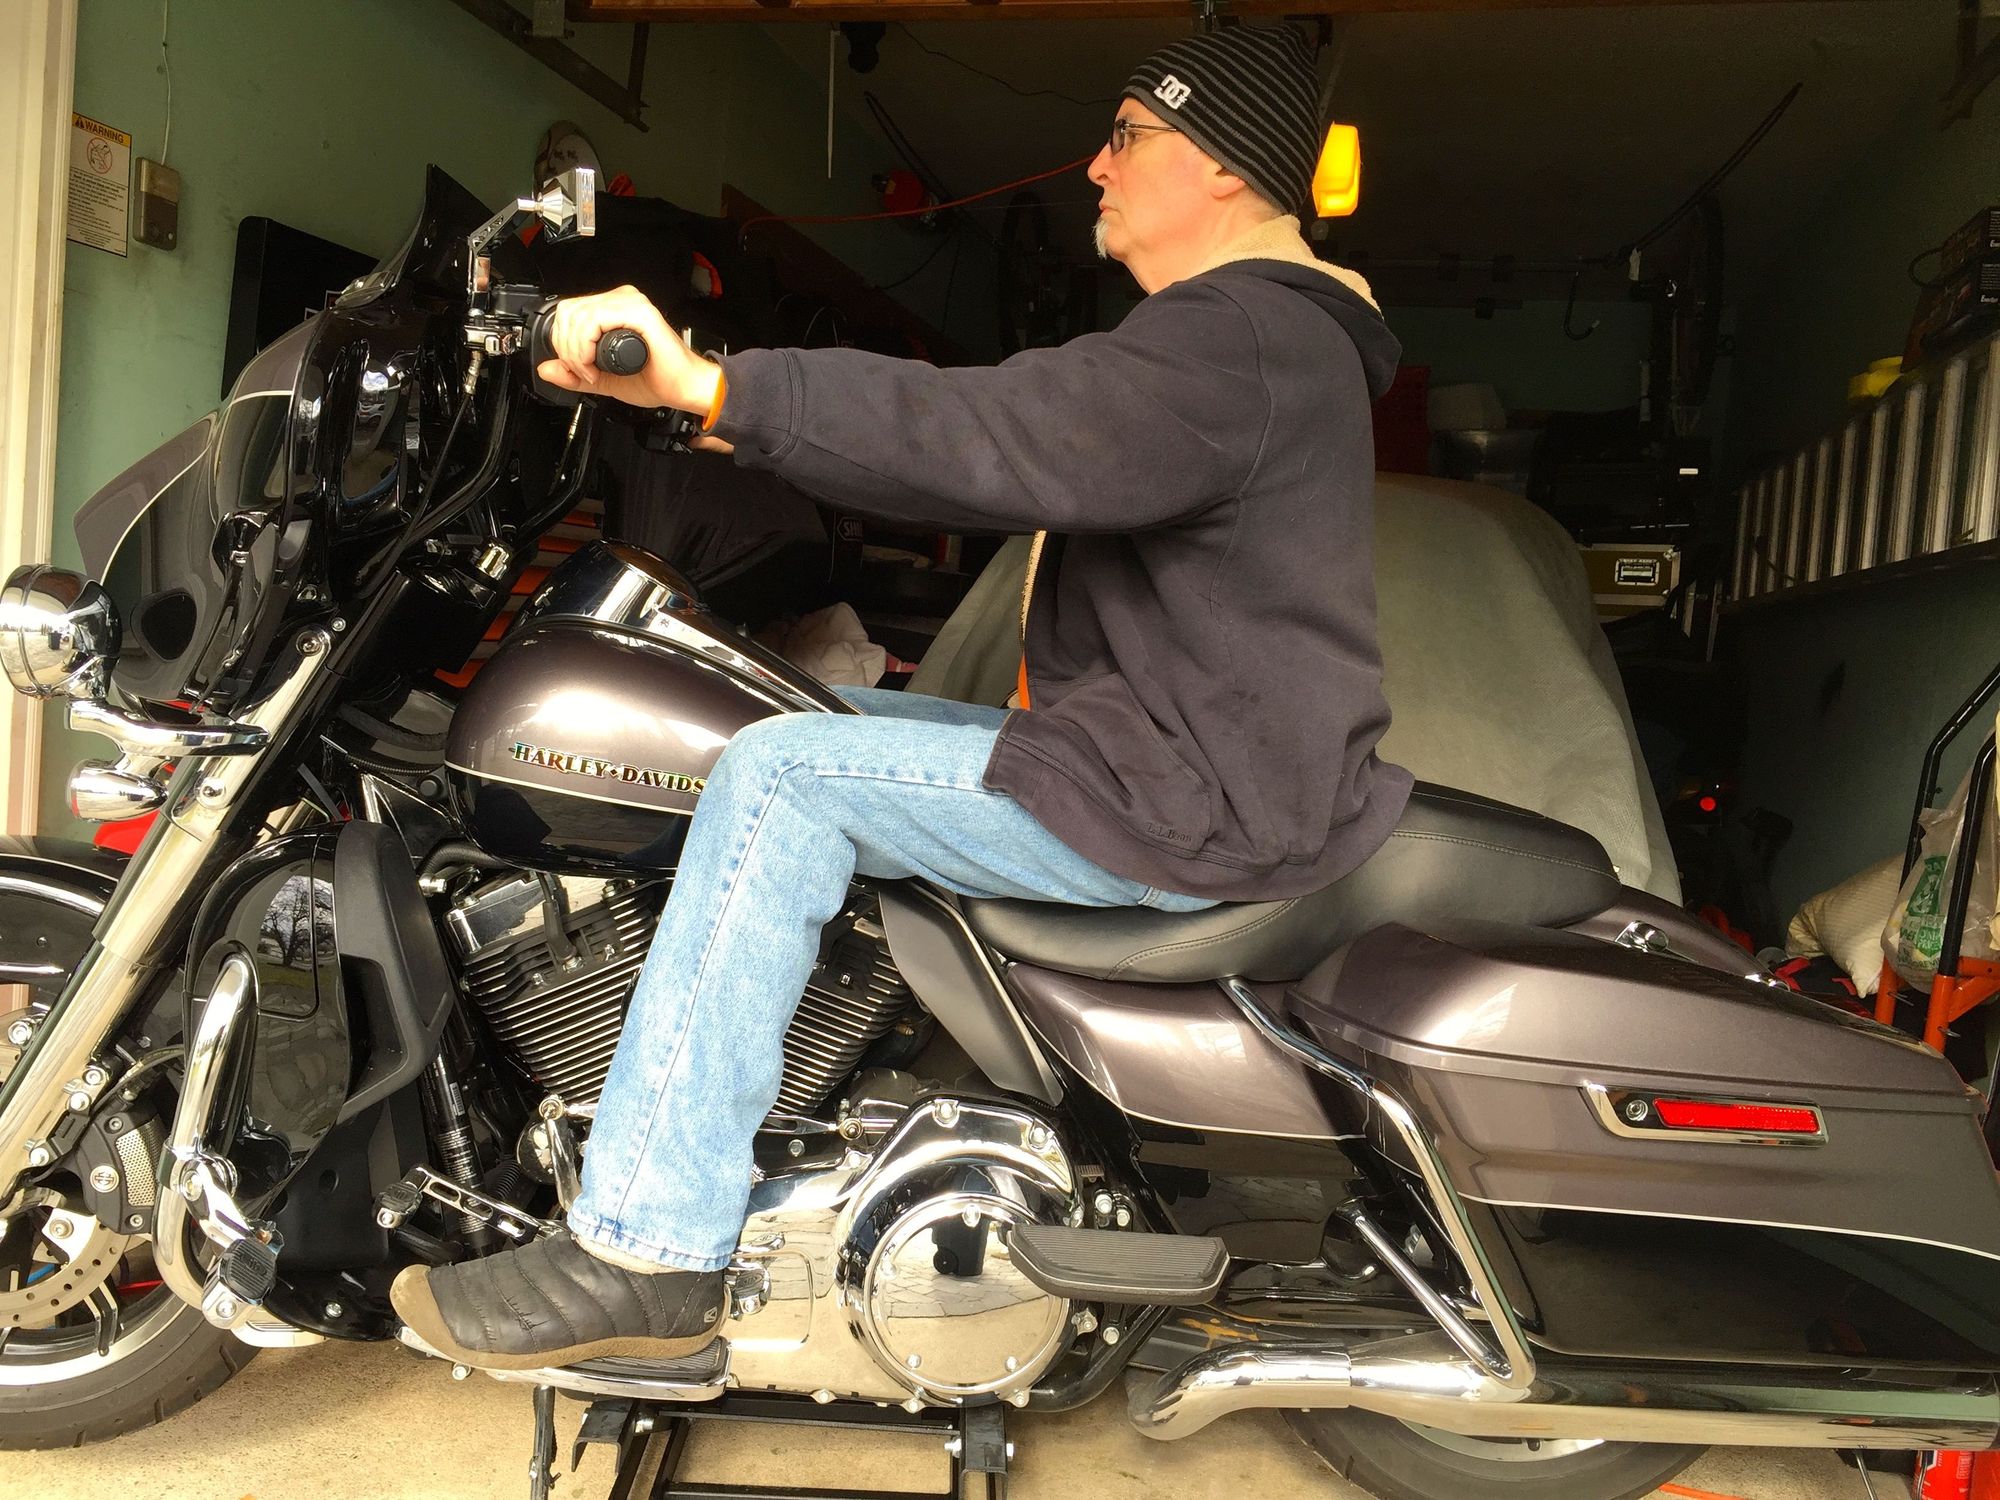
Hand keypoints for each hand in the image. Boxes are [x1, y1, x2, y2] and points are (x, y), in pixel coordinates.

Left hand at [537, 285, 723, 419]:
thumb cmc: (657, 380)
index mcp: (613, 309)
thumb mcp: (603, 379)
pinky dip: (586, 347)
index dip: (562, 344)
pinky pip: (594, 320)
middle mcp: (621, 300)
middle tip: (583, 372)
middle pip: (567, 312)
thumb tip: (546, 369)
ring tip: (591, 372)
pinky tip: (597, 365)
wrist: (683, 389)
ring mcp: (631, 303)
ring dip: (576, 352)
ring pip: (577, 316)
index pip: (567, 312)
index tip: (578, 369)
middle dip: (566, 349)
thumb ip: (574, 373)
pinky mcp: (639, 313)